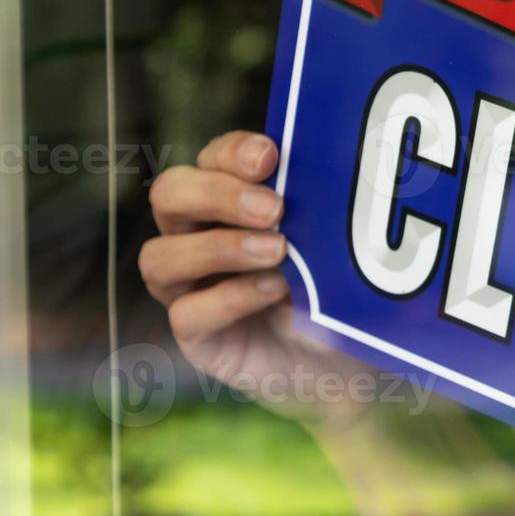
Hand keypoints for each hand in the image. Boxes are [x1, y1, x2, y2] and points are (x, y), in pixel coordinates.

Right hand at [141, 131, 384, 425]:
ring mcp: (193, 291)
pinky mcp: (200, 340)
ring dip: (218, 247)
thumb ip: (322, 207)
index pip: (211, 158)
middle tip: (274, 209)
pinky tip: (274, 291)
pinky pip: (187, 315)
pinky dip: (229, 298)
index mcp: (231, 201)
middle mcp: (200, 238)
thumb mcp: (338, 242)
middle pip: (169, 195)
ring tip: (277, 252)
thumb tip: (337, 166)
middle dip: (217, 193)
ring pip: (159, 257)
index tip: (271, 157)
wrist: (354, 363)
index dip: (232, 152)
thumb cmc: (343, 289)